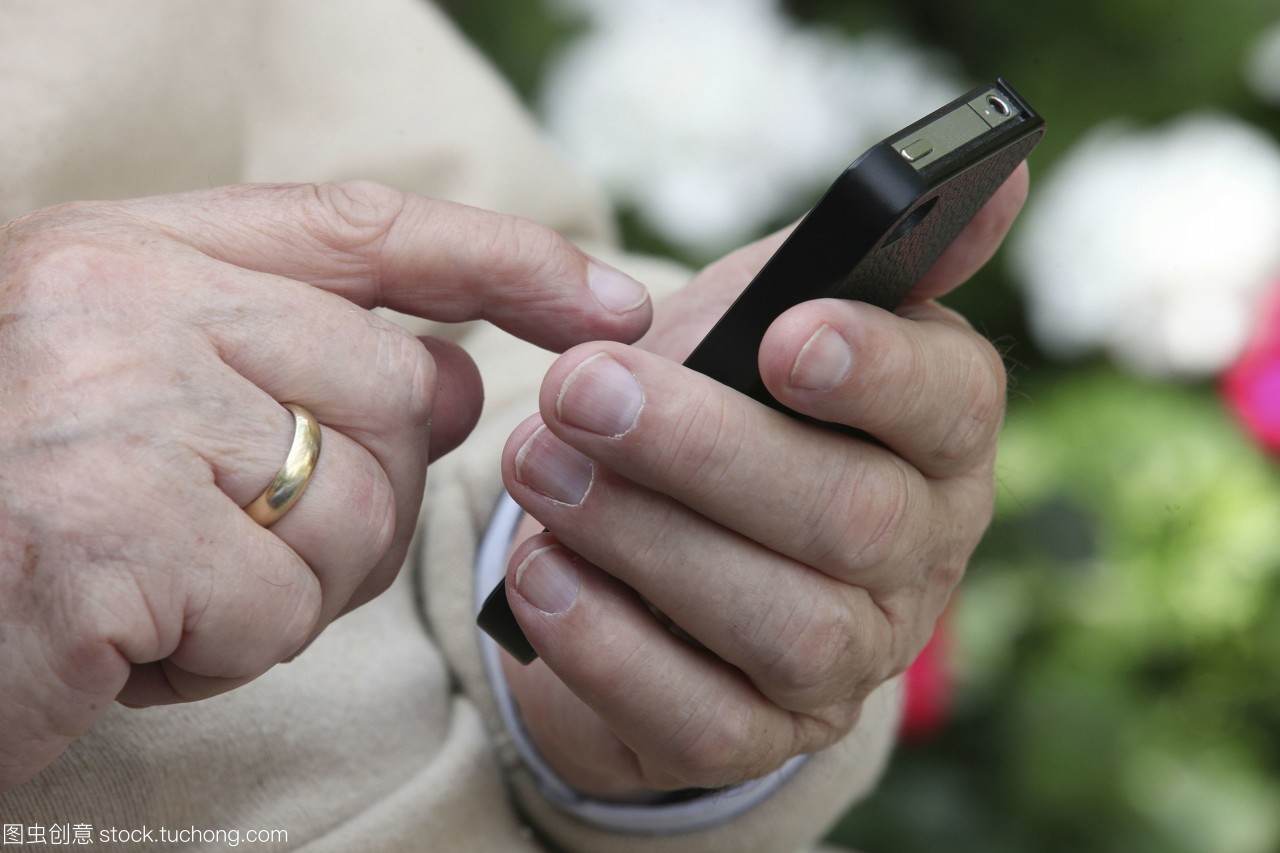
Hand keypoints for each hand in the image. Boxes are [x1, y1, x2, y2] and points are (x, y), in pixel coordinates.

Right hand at [0, 181, 650, 791]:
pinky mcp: (102, 527)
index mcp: (126, 248)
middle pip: (388, 395)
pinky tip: (125, 637)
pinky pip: (278, 606)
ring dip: (284, 586)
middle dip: (355, 502)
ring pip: (353, 507)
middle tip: (232, 547)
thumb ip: (299, 366)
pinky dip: (224, 652)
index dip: (508, 259)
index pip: (368, 228)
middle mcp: (115, 296)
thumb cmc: (18, 518)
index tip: (614, 301)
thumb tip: (449, 373)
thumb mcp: (153, 410)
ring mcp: (104, 402)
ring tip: (160, 588)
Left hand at [498, 166, 1027, 798]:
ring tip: (538, 467)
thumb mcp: (772, 313)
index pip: (948, 401)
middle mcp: (919, 555)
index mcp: (940, 434)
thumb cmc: (729, 401)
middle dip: (704, 450)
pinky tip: (538, 572)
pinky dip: (609, 646)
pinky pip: (701, 717)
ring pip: (780, 622)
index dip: (875, 370)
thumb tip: (997, 180)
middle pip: (849, 518)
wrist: (669, 534)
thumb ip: (847, 256)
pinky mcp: (764, 733)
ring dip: (644, 540)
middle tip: (579, 389)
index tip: (782, 337)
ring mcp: (850, 656)